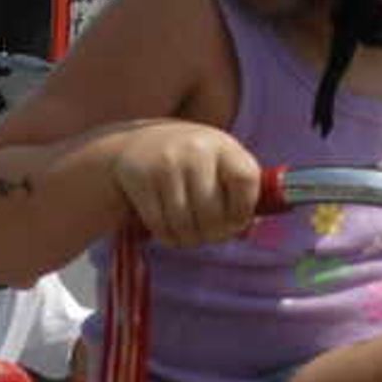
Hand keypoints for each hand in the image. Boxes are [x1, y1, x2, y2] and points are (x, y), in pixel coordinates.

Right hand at [106, 119, 262, 246]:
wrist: (135, 143)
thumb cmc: (188, 162)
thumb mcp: (215, 165)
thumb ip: (236, 193)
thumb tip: (247, 230)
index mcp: (223, 145)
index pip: (246, 180)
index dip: (244, 210)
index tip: (236, 223)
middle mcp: (196, 150)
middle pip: (212, 211)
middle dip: (213, 234)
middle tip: (209, 236)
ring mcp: (167, 163)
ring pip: (184, 223)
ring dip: (189, 239)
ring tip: (190, 236)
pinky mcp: (142, 178)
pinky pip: (159, 223)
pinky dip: (167, 236)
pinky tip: (170, 232)